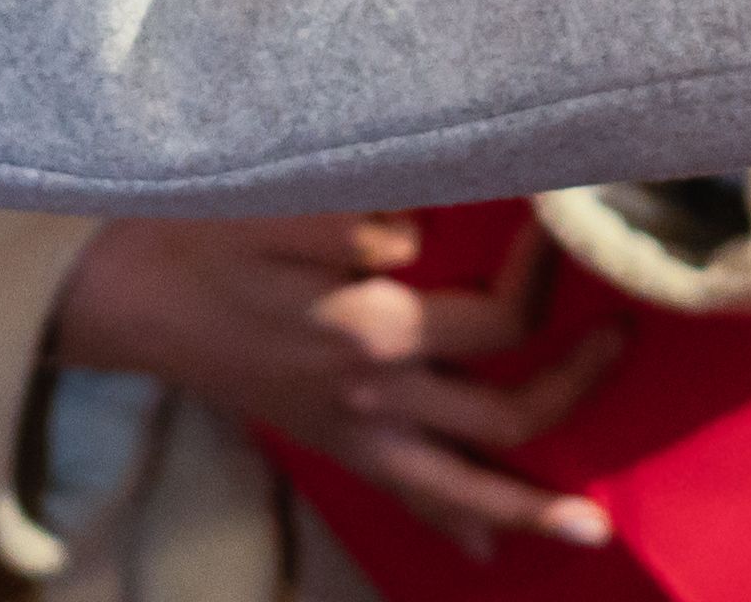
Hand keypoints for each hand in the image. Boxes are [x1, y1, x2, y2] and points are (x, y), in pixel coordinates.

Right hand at [49, 213, 621, 558]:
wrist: (126, 294)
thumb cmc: (203, 233)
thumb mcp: (280, 203)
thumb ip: (358, 220)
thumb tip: (420, 235)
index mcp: (375, 329)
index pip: (500, 318)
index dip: (543, 273)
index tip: (557, 224)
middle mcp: (378, 394)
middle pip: (509, 414)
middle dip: (579, 382)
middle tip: (624, 337)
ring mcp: (355, 431)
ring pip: (464, 487)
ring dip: (534, 508)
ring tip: (594, 524)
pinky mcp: (332, 443)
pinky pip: (404, 497)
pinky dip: (451, 525)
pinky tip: (484, 549)